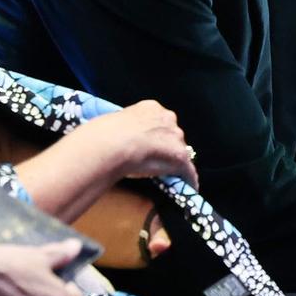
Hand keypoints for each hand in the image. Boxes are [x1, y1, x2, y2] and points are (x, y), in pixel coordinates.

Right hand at [71, 100, 197, 188]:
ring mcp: (175, 137)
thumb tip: (124, 139)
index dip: (155, 134)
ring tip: (171, 175)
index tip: (150, 144)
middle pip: (173, 134)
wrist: (112, 144)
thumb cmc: (106, 134)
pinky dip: (189, 179)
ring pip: (180, 150)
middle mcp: (167, 118)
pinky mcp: (180, 157)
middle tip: (157, 160)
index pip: (159, 122)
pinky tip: (190, 188)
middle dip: (167, 146)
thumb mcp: (117, 122)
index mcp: (151, 107)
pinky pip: (188, 170)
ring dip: (175, 161)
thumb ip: (127, 128)